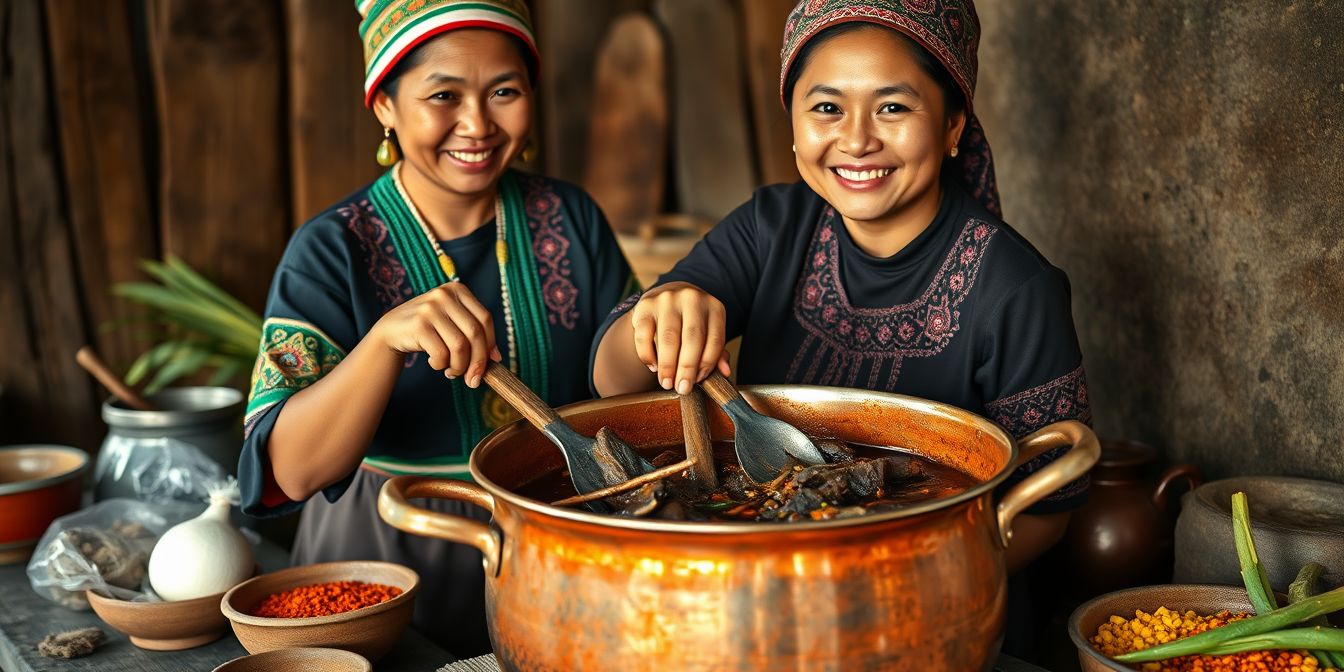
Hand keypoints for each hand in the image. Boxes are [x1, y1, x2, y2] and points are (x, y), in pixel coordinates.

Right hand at [371, 282, 501, 386]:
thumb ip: (473, 333)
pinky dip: (441, 365)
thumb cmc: (429, 329)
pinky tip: (435, 363)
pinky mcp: (418, 325)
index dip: (491, 343)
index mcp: (458, 290)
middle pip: (474, 333)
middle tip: (474, 380)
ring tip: (452, 371)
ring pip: (459, 346)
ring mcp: (430, 308)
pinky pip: (441, 353)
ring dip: (459, 366)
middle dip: (478, 361)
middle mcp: (444, 295)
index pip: (485, 319)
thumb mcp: (452, 323)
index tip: (492, 362)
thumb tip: (496, 358)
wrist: (392, 329)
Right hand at [629, 282, 729, 394]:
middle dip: (686, 368)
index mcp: (714, 307)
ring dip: (667, 365)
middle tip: (681, 388)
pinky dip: (647, 354)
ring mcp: (667, 299)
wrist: (668, 294)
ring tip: (666, 383)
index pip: (715, 340)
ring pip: (668, 338)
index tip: (698, 382)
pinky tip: (653, 367)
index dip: (707, 365)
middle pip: (692, 339)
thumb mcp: (709, 330)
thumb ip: (717, 351)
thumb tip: (725, 372)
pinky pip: (644, 335)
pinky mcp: (645, 305)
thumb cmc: (692, 321)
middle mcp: (692, 299)